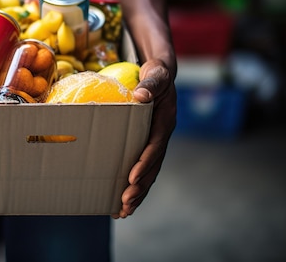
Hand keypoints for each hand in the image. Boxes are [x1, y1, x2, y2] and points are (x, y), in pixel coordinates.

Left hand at [112, 58, 176, 218]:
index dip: (144, 162)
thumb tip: (140, 95)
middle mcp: (162, 136)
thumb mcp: (156, 74)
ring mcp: (156, 142)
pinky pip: (142, 167)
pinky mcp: (147, 144)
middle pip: (152, 167)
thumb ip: (151, 84)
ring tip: (122, 211)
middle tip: (124, 205)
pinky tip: (120, 199)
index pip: (155, 146)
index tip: (132, 177)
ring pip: (148, 172)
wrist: (161, 74)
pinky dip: (134, 184)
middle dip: (139, 187)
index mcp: (165, 122)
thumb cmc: (156, 74)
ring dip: (137, 192)